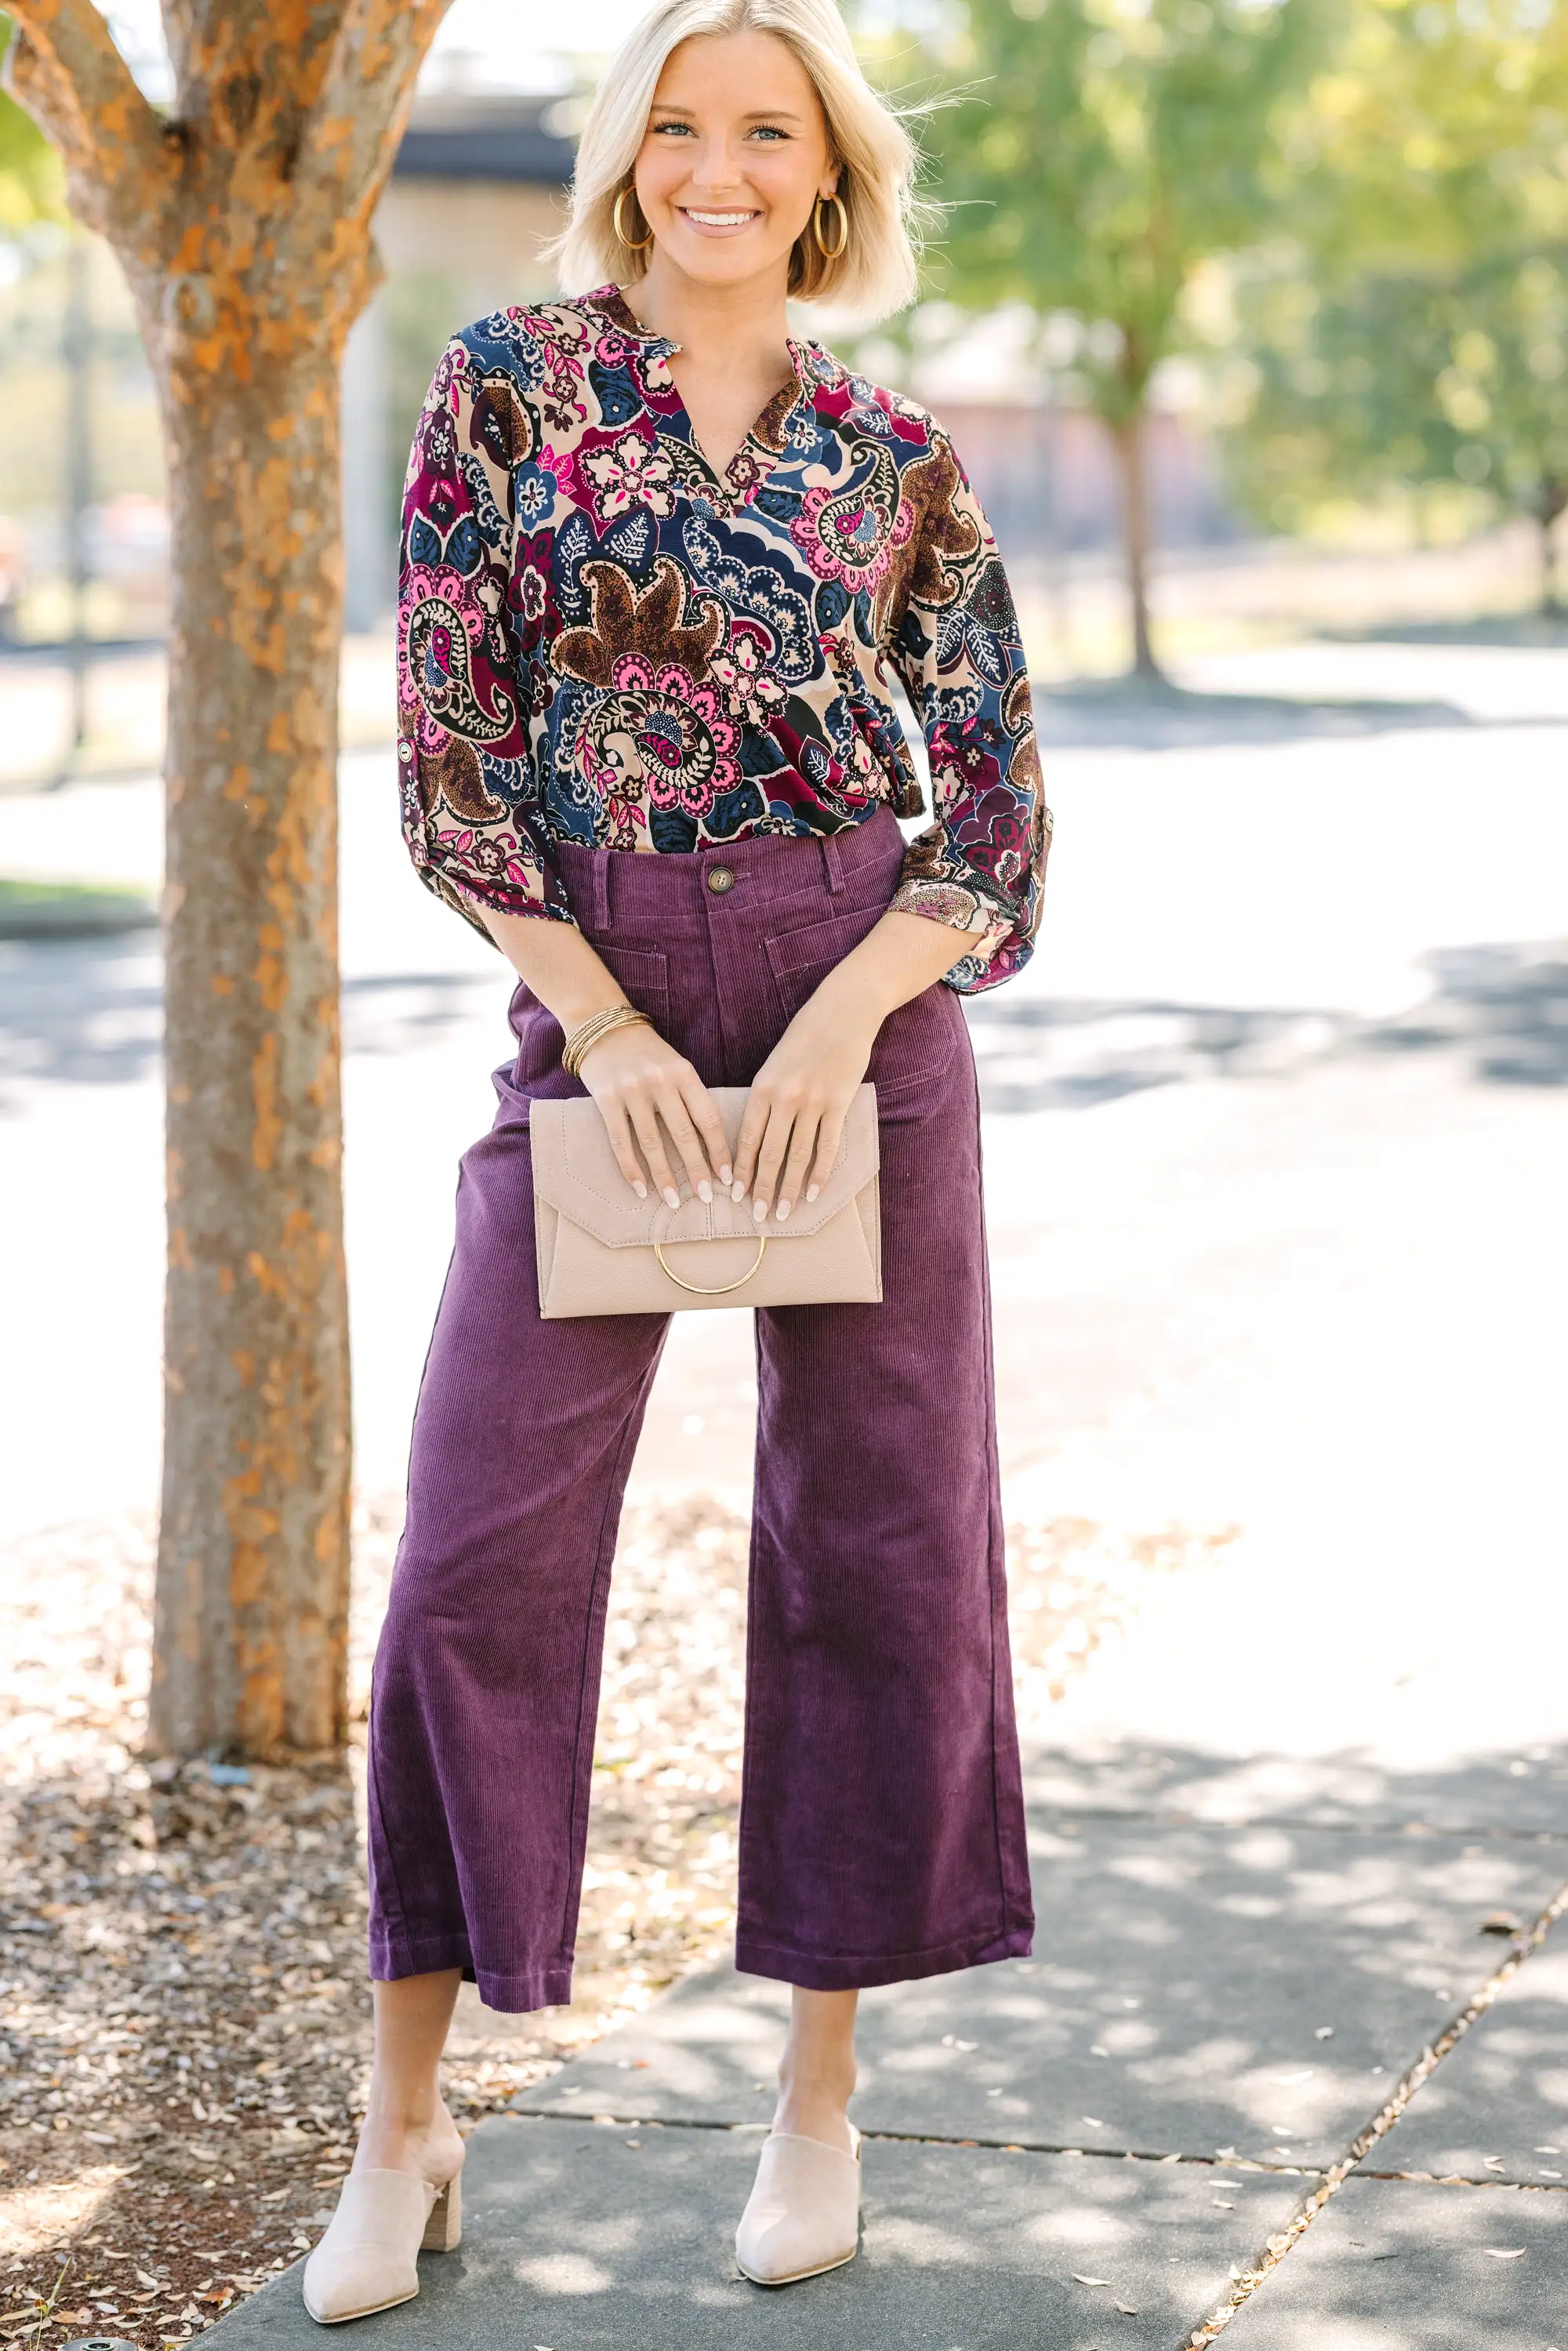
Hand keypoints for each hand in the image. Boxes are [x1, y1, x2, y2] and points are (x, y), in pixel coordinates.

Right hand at [578, 1020, 732, 1206]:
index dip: (719, 1150)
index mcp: (684, 1073)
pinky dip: (631, 1168)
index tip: (727, 1177)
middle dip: (697, 1170)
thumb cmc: (646, 1052)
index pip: (708, 1118)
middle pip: (684, 1134)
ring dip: (664, 1176)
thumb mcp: (675, 1065)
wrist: (603, 1026)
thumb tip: (710, 1145)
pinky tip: (641, 1188)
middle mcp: (660, 1081)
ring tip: (674, 1200)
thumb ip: (690, 1097)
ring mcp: (632, 1091)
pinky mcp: (607, 1100)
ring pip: (652, 1142)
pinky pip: (621, 1141)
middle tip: (706, 1197)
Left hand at [731, 989, 879, 1223]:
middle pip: (770, 1154)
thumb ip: (765, 1098)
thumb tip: (755, 1136)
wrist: (843, 1013)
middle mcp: (785, 1098)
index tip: (735, 1195)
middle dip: (762, 1189)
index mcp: (762, 1088)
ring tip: (784, 1212)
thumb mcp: (773, 1064)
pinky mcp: (839, 1105)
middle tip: (757, 1215)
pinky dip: (820, 1174)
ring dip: (791, 1189)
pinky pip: (827, 1147)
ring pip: (799, 1156)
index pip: (746, 1139)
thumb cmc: (804, 1037)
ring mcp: (814, 1103)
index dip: (740, 1170)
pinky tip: (815, 1193)